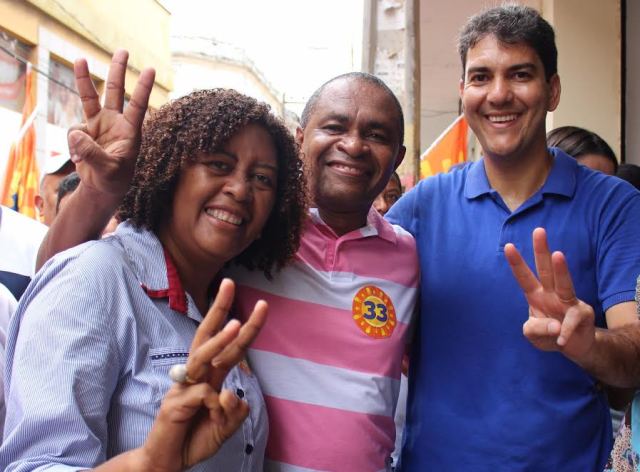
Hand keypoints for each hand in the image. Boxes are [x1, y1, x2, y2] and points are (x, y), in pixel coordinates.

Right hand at [68, 50, 154, 201]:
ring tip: (79, 59)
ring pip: (91, 97)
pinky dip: (73, 144)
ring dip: (84, 79)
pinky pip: (74, 130)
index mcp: (130, 131)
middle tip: (123, 51)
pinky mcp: (85, 131)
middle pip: (116, 92)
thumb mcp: (108, 170)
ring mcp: (99, 124)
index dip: (143, 88)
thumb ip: (93, 153)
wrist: (102, 188)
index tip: (151, 70)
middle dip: (118, 71)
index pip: (138, 106)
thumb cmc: (114, 180)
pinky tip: (79, 159)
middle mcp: (115, 123)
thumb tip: (77, 133)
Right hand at [140, 278, 267, 470]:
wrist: (168, 463)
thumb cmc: (196, 438)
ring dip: (219, 340)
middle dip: (219, 308)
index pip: (230, 346)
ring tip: (236, 324)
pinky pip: (202, 396)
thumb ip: (233, 411)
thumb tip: (230, 395)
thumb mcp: (225, 426)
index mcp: (210, 377)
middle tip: (229, 282)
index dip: (245, 327)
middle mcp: (196, 376)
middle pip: (207, 336)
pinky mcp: (173, 404)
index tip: (261, 304)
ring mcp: (183, 388)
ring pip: (202, 357)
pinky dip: (214, 408)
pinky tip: (212, 418)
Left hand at [504, 228, 595, 360]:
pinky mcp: (582, 313)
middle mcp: (551, 293)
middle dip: (541, 250)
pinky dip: (565, 333)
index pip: (523, 277)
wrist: (574, 346)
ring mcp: (568, 301)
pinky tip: (561, 341)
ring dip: (561, 269)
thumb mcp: (533, 335)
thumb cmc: (550, 334)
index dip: (516, 263)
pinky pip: (571, 322)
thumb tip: (555, 326)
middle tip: (538, 230)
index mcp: (535, 295)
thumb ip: (535, 330)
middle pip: (545, 269)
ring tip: (558, 254)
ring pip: (564, 283)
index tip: (508, 246)